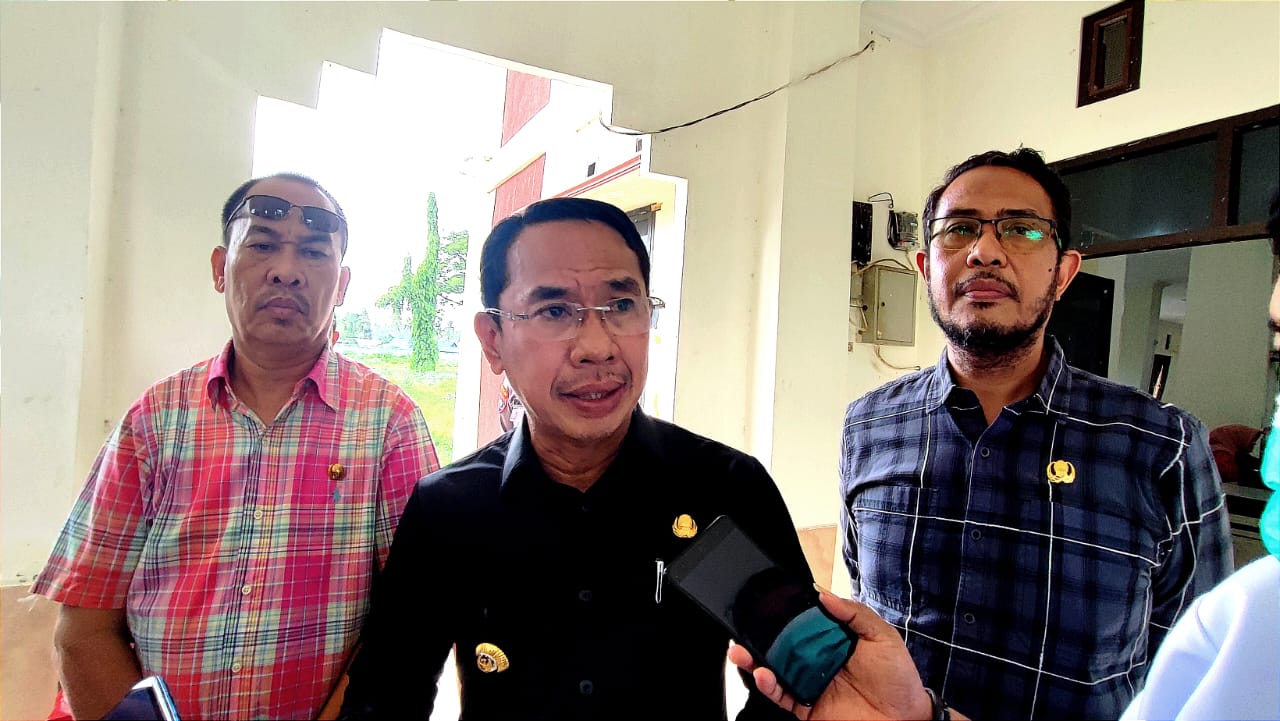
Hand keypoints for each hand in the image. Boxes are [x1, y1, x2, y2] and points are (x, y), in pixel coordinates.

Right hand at [727, 591, 932, 720]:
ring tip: (741, 651)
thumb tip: (823, 595)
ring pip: (774, 670)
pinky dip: (768, 686)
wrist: (906, 718)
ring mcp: (810, 685)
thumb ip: (854, 613)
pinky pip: (781, 696)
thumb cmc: (898, 679)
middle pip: (781, 645)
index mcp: (832, 641)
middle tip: (743, 624)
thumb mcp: (883, 636)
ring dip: (754, 660)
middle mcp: (817, 661)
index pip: (802, 624)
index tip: (766, 603)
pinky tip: (763, 674)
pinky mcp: (806, 707)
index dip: (784, 614)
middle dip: (759, 635)